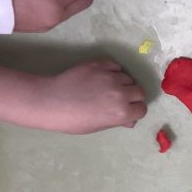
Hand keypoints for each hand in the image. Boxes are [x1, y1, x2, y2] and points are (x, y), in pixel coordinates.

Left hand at [32, 59, 147, 133]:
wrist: (49, 102)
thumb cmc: (72, 120)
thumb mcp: (98, 126)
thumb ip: (118, 121)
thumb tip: (130, 120)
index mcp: (122, 113)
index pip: (141, 108)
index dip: (135, 110)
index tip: (127, 109)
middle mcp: (120, 94)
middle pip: (139, 91)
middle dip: (132, 96)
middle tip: (119, 98)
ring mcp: (110, 77)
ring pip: (128, 77)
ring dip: (122, 82)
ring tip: (107, 87)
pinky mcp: (99, 65)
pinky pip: (115, 65)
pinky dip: (113, 70)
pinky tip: (103, 76)